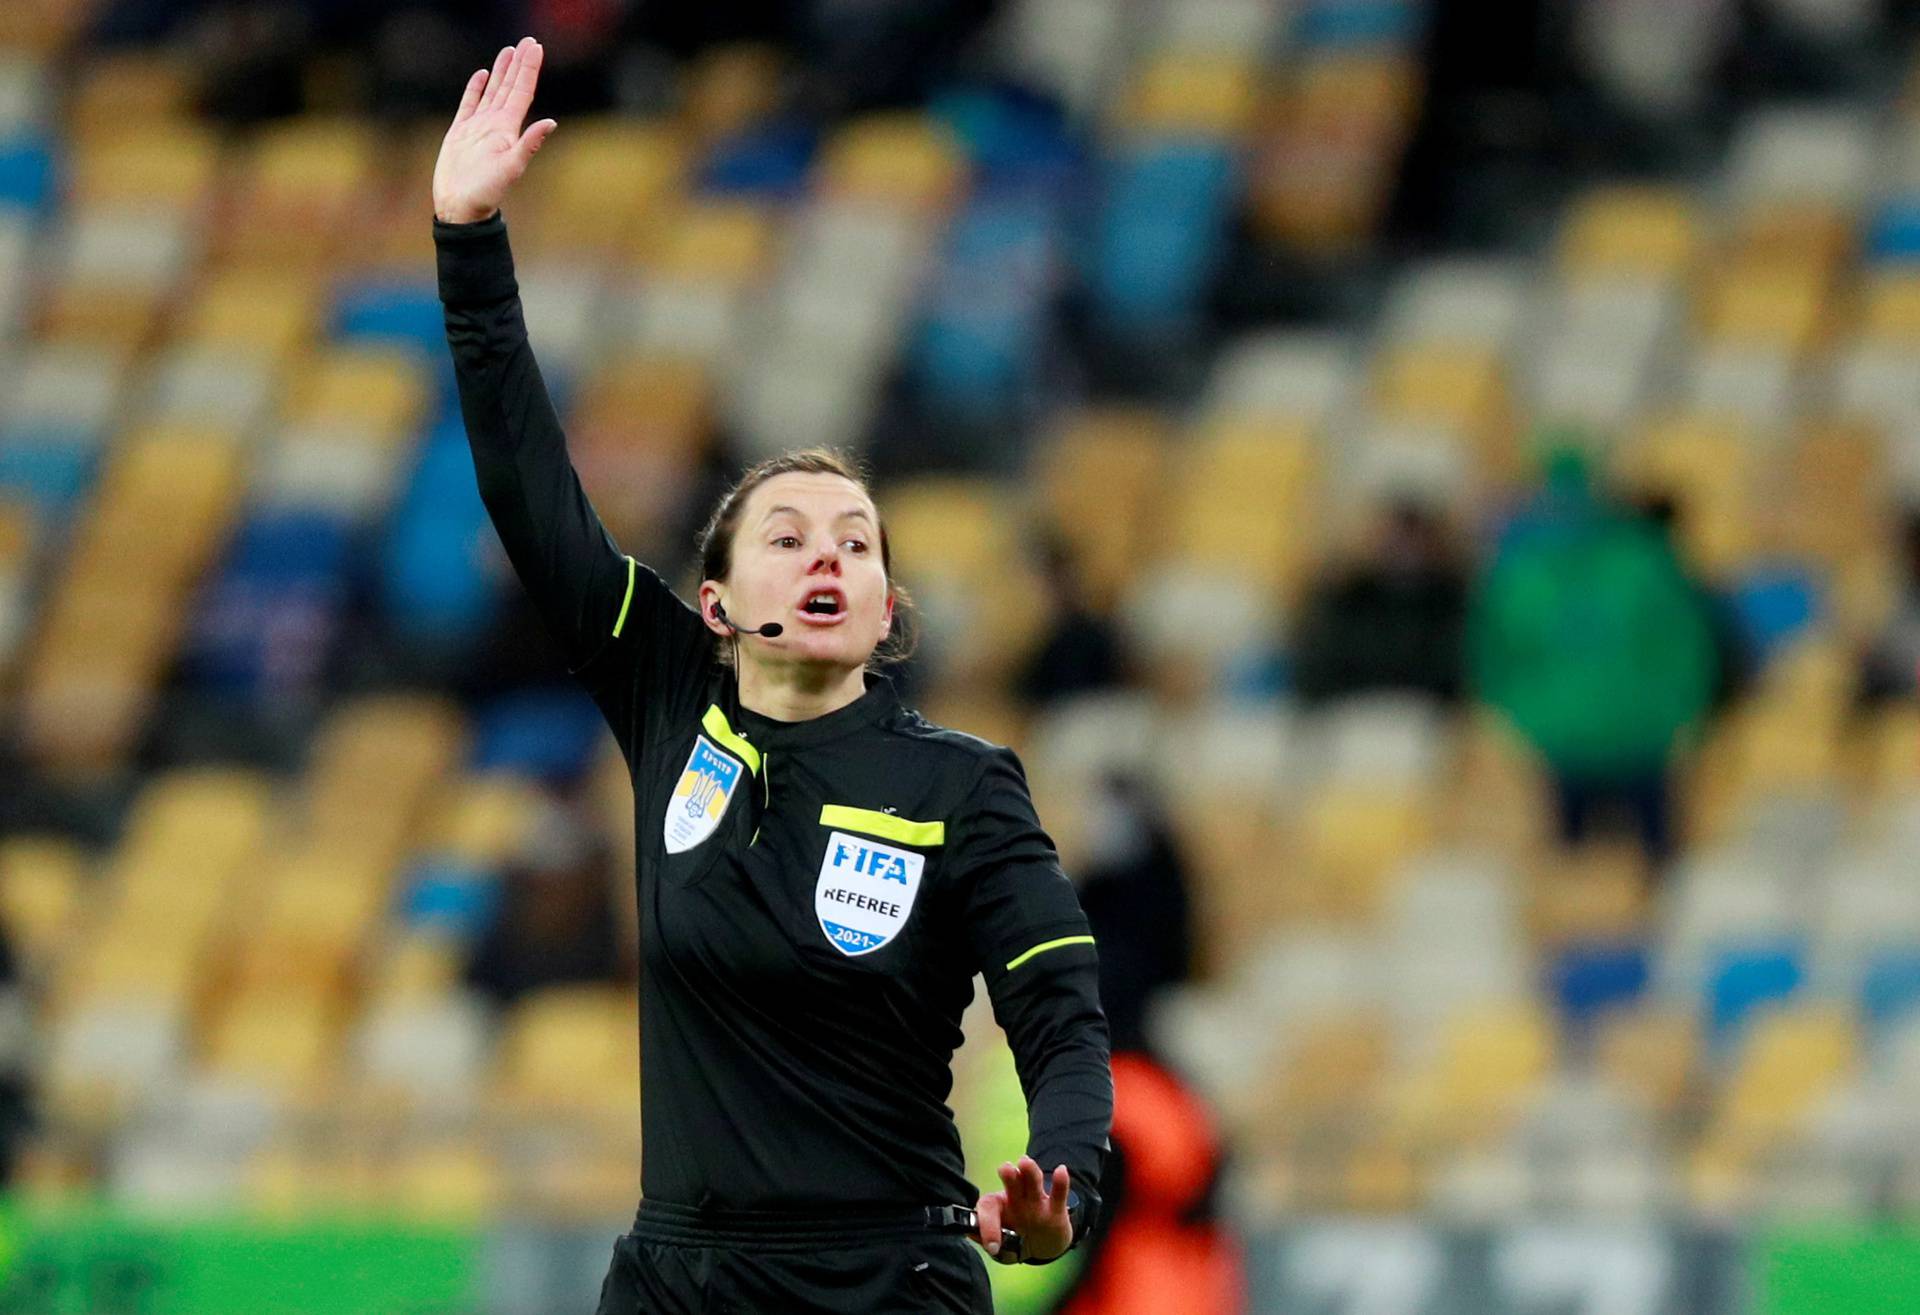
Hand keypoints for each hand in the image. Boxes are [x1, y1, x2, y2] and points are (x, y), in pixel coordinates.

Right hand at [432, 36, 557, 224]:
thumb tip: (551, 122)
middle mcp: (496, 125)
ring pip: (492, 91)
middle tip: (527, 42)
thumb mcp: (511, 168)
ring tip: (509, 51)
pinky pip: (469, 103)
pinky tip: (483, 75)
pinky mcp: (461, 132)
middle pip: (510, 87)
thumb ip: (529, 144)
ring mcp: (478, 127)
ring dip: (501, 71)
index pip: (522, 92)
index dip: (529, 69)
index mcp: (508, 129)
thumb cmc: (487, 192)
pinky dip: (476, 88)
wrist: (461, 207)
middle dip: (518, 64)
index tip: (536, 47)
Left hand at [972, 1157, 1071, 1263]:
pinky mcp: (1056, 1209)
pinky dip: (1061, 1182)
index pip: (989, 1207)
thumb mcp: (1002, 1246)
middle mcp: (1017, 1200)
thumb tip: (970, 1232)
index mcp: (999, 1208)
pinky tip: (1061, 1171)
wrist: (1045, 1245)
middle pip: (1011, 1183)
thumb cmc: (1016, 1241)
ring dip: (1029, 1172)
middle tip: (1005, 1169)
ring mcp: (1037, 1203)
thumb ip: (989, 1238)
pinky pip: (1058, 1194)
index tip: (992, 1246)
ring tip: (1025, 1163)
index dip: (987, 1224)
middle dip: (1008, 1176)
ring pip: (1032, 1182)